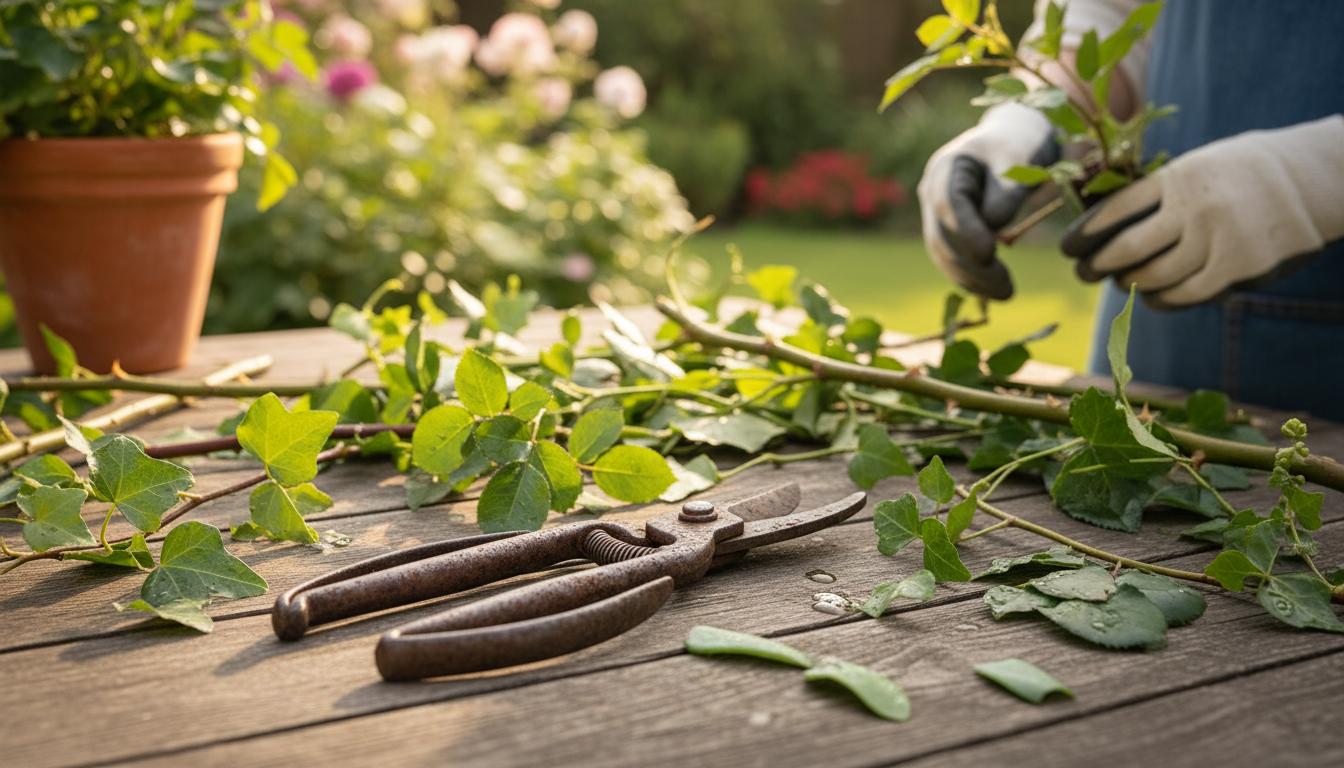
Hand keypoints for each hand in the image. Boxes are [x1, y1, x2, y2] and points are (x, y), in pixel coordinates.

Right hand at [918, 102, 1058, 299]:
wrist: (1013, 139)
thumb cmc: (1020, 143)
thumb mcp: (1020, 157)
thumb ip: (1007, 190)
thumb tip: (993, 226)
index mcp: (946, 167)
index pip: (947, 205)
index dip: (965, 231)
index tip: (990, 254)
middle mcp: (931, 191)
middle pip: (941, 235)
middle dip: (971, 265)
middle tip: (1007, 288)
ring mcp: (934, 212)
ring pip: (942, 253)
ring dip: (971, 278)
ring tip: (1005, 293)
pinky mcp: (946, 229)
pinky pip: (951, 257)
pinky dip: (970, 276)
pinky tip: (993, 290)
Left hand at [1061, 115, 1343, 306]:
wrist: (1312, 178)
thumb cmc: (1245, 172)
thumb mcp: (1199, 165)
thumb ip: (1159, 191)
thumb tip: (1105, 223)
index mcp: (1177, 177)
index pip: (1114, 210)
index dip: (1084, 234)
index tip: (1068, 248)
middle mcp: (1193, 208)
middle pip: (1126, 248)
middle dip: (1097, 266)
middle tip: (1084, 273)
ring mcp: (1216, 239)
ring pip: (1154, 276)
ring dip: (1130, 284)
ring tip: (1122, 282)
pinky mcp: (1237, 267)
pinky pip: (1186, 294)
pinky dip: (1162, 300)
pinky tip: (1152, 297)